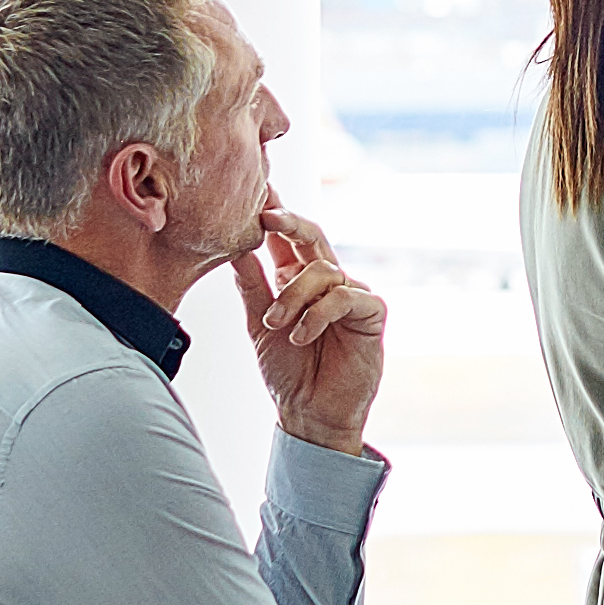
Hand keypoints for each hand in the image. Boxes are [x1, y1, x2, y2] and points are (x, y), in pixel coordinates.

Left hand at [233, 205, 389, 455]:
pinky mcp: (371, 313)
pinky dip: (318, 314)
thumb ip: (251, 285)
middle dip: (289, 222)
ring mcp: (351, 294)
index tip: (256, 190)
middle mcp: (327, 281)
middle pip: (312, 236)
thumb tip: (232, 246)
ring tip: (276, 325)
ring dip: (294, 296)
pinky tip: (301, 336)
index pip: (285, 238)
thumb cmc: (287, 371)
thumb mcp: (259, 324)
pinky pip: (344, 297)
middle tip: (266, 216)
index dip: (274, 213)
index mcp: (298, 279)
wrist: (309, 413)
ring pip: (323, 271)